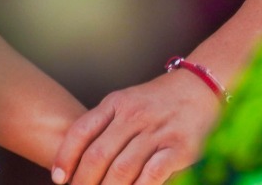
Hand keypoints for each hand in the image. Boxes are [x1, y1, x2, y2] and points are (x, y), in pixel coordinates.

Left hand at [50, 69, 223, 184]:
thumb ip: (105, 124)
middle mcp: (135, 115)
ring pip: (122, 169)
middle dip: (84, 181)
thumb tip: (76, 159)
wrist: (202, 86)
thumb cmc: (159, 100)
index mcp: (117, 103)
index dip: (66, 157)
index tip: (60, 178)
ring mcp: (158, 131)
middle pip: (98, 155)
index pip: (81, 131)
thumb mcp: (127, 101)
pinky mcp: (180, 147)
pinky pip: (152, 175)